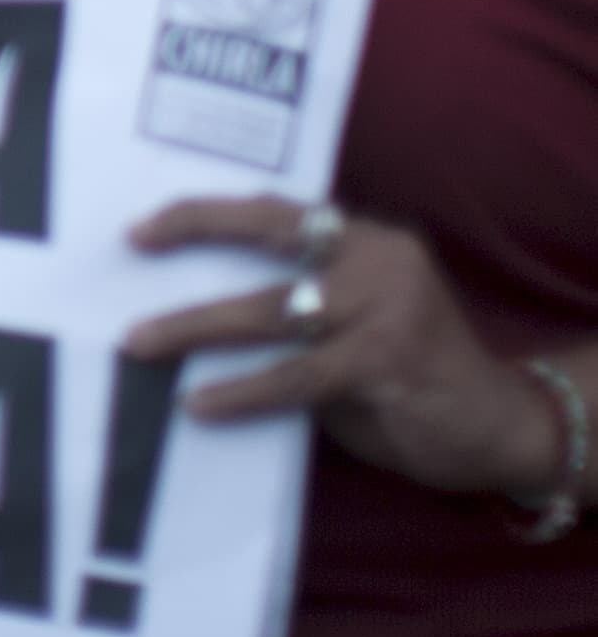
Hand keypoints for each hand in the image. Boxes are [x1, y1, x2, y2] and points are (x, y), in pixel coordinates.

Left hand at [126, 196, 571, 499]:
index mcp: (367, 238)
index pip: (278, 209)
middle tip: (132, 243)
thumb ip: (300, 305)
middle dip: (194, 230)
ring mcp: (384, 309)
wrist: (504, 427)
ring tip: (140, 341)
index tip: (148, 221)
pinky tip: (199, 402)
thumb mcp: (358, 321)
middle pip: (270, 232)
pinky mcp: (385, 363)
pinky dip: (243, 390)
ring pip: (269, 309)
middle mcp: (377, 259)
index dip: (212, 209)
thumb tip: (196, 302)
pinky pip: (296, 376)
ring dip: (195, 326)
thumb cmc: (412, 373)